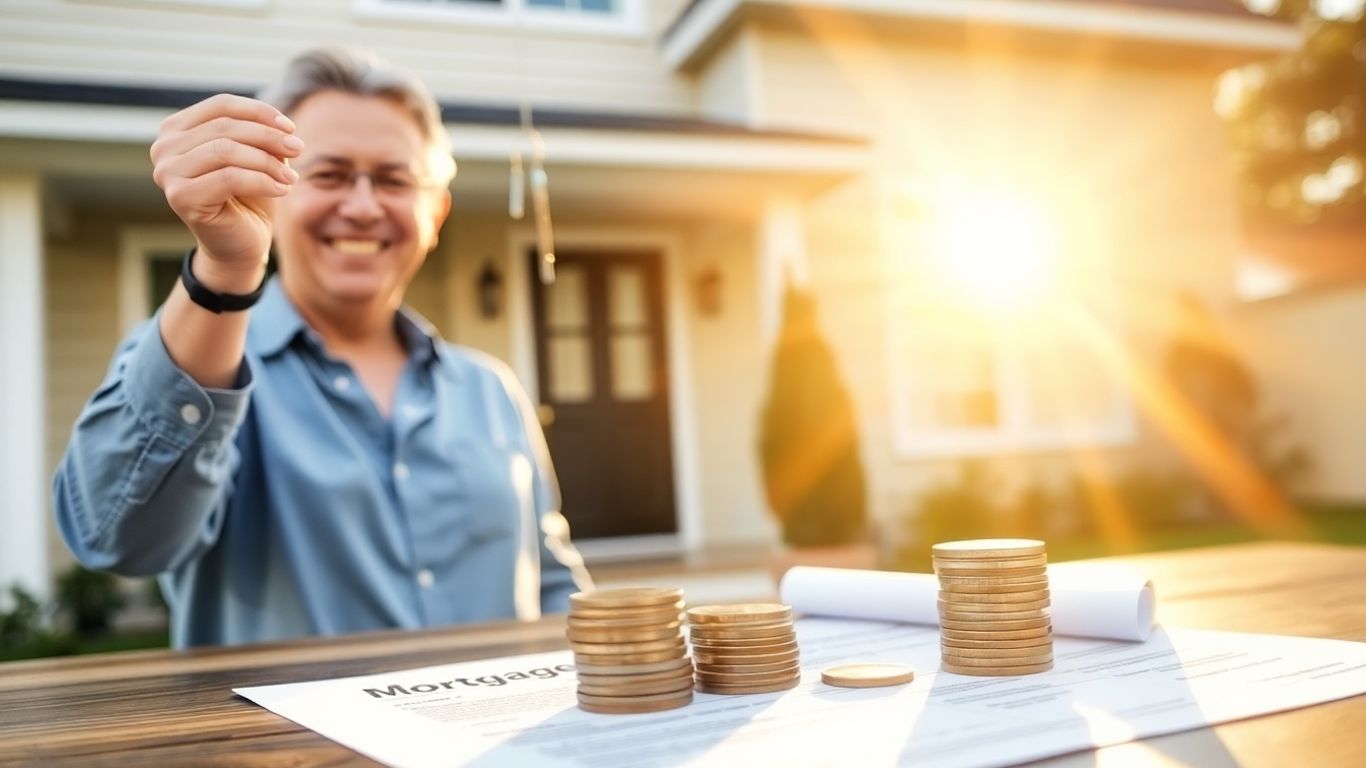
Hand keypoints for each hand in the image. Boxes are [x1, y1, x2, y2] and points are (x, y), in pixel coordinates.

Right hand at [150, 94, 301, 291]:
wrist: (240, 244)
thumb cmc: (247, 197)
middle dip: (268, 136)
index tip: (291, 127)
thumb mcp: (257, 157)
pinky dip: (262, 181)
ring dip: (267, 161)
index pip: (221, 105)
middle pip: (225, 127)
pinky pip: (229, 178)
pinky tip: (282, 189)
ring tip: (291, 176)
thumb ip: (261, 135)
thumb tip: (282, 127)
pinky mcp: (180, 197)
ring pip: (225, 150)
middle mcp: (164, 147)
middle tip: (298, 149)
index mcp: (176, 129)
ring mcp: (167, 172)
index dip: (259, 112)